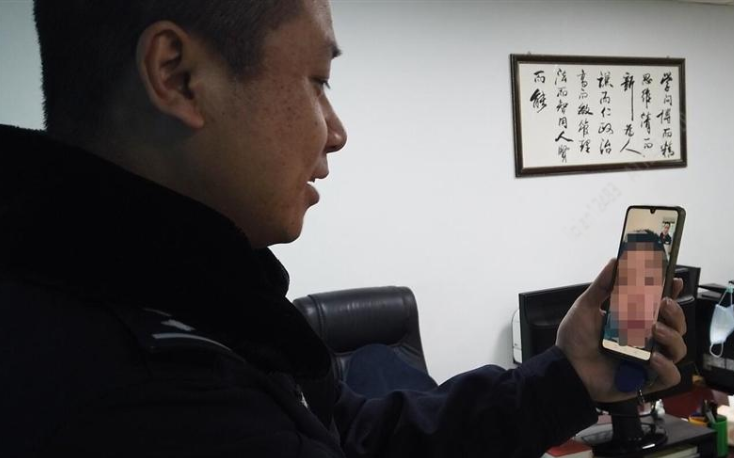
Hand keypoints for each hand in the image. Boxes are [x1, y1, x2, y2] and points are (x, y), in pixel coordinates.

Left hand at [556, 259, 686, 402]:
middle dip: (676, 313)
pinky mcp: (647, 380)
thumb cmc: (576, 338)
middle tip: (663, 305)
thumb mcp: (585, 308)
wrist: (567, 368)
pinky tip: (653, 358)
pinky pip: (670, 375)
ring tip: (654, 330)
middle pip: (676, 325)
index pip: (661, 306)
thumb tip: (615, 261)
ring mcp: (649, 360)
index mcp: (634, 320)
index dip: (672, 293)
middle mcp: (646, 339)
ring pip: (678, 348)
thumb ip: (602, 286)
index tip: (674, 280)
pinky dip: (667, 367)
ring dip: (672, 337)